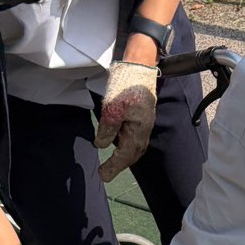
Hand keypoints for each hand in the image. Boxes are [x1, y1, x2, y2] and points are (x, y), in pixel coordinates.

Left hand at [95, 60, 158, 182]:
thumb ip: (107, 129)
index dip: (113, 167)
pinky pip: (135, 139)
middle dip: (120, 165)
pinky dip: (127, 146)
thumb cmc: (126, 87)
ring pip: (134, 148)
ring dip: (124, 157)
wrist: (140, 67)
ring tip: (113, 163)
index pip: (124, 156)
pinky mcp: (141, 118)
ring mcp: (144, 125)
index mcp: (137, 132)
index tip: (102, 176)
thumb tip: (101, 145)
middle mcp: (143, 132)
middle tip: (106, 173)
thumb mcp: (112, 109)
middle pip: (132, 155)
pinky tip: (120, 144)